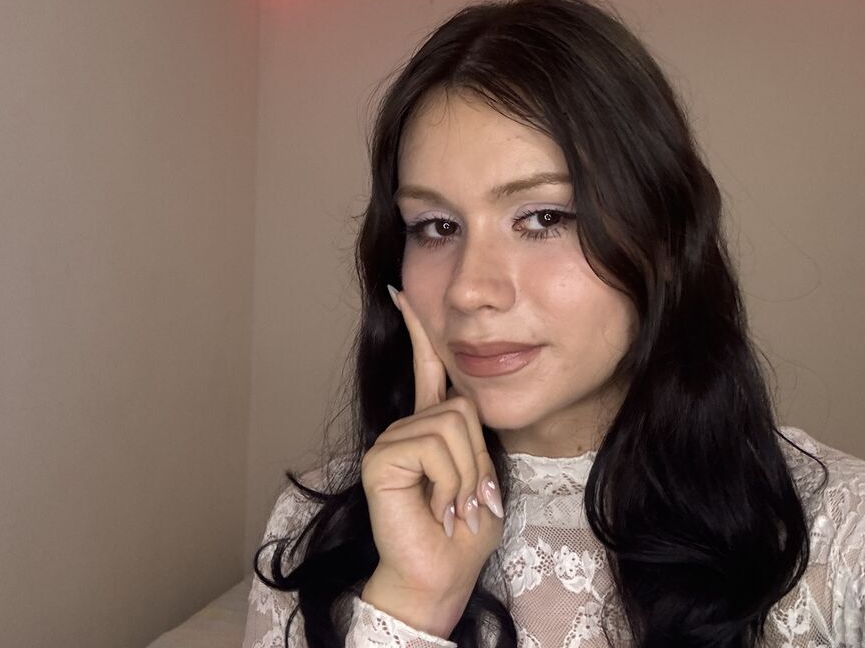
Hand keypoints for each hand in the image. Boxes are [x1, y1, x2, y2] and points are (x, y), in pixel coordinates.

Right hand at [360, 285, 504, 603]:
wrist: (443, 572)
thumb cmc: (466, 528)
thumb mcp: (484, 472)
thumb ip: (473, 435)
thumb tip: (467, 400)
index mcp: (430, 425)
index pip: (427, 367)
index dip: (418, 328)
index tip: (399, 292)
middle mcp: (406, 426)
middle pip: (462, 404)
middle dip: (479, 457)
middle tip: (471, 498)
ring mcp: (390, 439)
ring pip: (452, 423)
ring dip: (469, 474)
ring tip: (455, 506)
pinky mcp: (381, 457)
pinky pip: (434, 445)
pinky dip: (451, 480)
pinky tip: (438, 507)